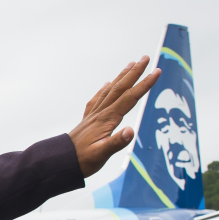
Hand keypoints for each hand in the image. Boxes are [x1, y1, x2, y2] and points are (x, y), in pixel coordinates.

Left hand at [68, 56, 161, 177]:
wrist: (62, 161)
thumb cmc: (82, 160)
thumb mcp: (101, 155)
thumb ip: (116, 143)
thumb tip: (131, 131)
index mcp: (107, 120)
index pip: (129, 98)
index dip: (144, 85)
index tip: (156, 72)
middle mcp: (100, 114)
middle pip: (120, 88)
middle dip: (134, 72)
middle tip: (146, 58)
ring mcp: (94, 115)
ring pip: (110, 91)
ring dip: (121, 77)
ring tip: (131, 64)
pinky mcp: (88, 120)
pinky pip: (97, 100)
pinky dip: (104, 89)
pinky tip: (106, 84)